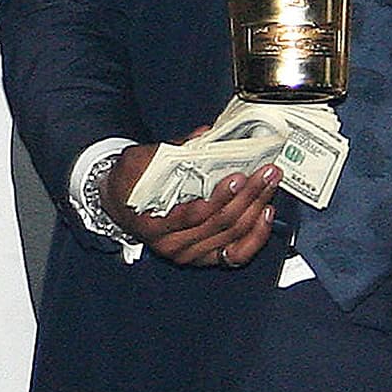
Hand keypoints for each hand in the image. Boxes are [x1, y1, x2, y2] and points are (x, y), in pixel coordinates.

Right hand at [101, 142, 280, 267]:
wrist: (122, 203)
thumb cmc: (132, 184)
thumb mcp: (140, 161)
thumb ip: (173, 149)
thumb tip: (205, 134)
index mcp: (154, 224)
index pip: (192, 215)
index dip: (219, 197)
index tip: (238, 176)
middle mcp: (173, 245)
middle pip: (219, 224)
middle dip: (248, 195)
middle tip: (266, 171)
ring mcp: (191, 254)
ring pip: (232, 236)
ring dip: (256, 207)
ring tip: (270, 183)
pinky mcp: (206, 256)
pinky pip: (236, 254)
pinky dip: (255, 236)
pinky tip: (266, 214)